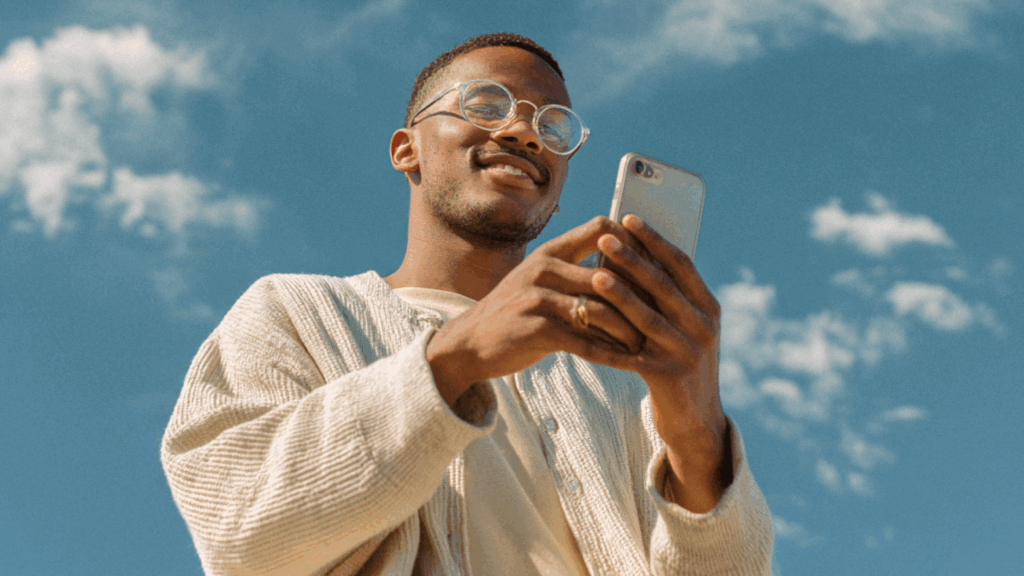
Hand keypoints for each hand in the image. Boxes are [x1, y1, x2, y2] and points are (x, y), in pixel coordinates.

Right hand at [426, 216, 651, 405]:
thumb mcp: (541, 280)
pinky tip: (625, 361)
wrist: (469, 343)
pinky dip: (607, 352)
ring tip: (645, 343)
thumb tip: (623, 265)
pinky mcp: (534, 329)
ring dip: (627, 329)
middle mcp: (544, 268)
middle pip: (608, 275)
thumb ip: (576, 270)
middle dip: (638, 298)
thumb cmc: (515, 312)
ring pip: (598, 309)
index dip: (633, 244)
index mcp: (550, 251)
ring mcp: (537, 298)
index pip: (602, 229)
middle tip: (663, 314)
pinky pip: (582, 340)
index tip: (656, 266)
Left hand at [592, 214, 729, 510]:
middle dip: (632, 259)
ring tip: (594, 275)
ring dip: (620, 295)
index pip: (681, 264)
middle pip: (663, 286)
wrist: (696, 421)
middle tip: (604, 237)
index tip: (628, 218)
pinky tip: (583, 327)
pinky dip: (606, 340)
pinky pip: (630, 355)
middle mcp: (703, 327)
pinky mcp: (668, 378)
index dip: (654, 240)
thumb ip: (668, 296)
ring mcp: (688, 353)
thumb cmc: (679, 363)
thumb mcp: (685, 327)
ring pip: (647, 318)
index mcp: (708, 307)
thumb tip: (630, 253)